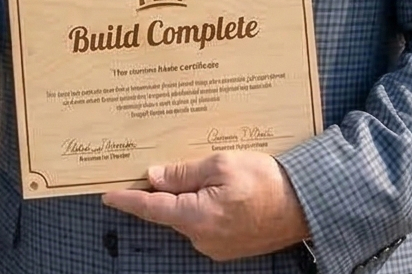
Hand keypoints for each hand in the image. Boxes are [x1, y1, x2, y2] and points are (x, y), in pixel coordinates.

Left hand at [101, 151, 310, 261]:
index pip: (152, 209)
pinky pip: (203, 223)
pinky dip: (201, 206)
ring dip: (185, 197)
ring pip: (186, 216)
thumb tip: (154, 177)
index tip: (107, 194)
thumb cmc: (266, 181)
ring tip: (199, 173)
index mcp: (197, 217)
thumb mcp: (222, 164)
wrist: (304, 206)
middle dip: (162, 190)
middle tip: (158, 165)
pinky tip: (215, 190)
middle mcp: (202, 238)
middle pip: (169, 211)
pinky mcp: (227, 246)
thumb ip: (184, 172)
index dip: (128, 200)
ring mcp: (215, 245)